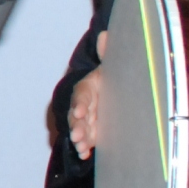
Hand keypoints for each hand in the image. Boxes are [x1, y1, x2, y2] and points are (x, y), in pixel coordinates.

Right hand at [69, 31, 106, 159]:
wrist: (112, 92)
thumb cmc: (110, 78)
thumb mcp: (111, 66)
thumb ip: (108, 53)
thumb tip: (106, 34)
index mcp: (89, 86)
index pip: (82, 94)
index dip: (80, 102)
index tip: (80, 111)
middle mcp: (85, 103)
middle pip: (77, 114)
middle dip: (76, 125)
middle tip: (77, 135)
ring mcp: (87, 118)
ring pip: (79, 128)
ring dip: (79, 137)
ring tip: (81, 147)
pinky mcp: (92, 131)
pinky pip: (86, 139)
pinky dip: (85, 147)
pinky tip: (86, 154)